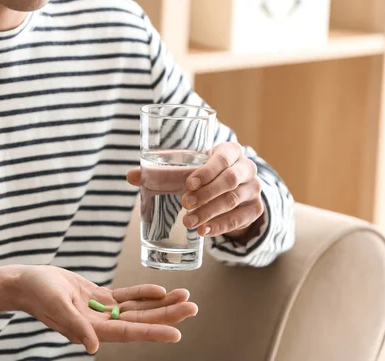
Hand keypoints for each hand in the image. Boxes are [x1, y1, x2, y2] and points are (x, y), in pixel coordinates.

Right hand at [15, 265, 197, 353]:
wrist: (25, 282)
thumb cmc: (37, 293)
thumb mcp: (56, 306)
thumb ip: (75, 326)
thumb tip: (92, 347)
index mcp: (92, 328)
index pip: (129, 332)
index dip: (154, 332)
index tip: (177, 332)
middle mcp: (101, 322)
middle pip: (141, 320)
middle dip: (167, 314)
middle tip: (193, 307)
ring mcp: (101, 310)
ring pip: (137, 308)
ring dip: (161, 303)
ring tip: (185, 295)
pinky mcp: (99, 297)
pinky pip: (126, 296)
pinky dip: (143, 293)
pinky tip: (160, 290)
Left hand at [127, 142, 264, 238]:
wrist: (230, 191)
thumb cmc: (203, 175)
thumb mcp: (186, 171)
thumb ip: (161, 173)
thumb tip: (130, 176)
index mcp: (230, 151)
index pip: (223, 157)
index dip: (207, 170)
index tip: (188, 184)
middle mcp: (246, 168)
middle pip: (230, 180)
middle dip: (206, 194)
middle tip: (185, 205)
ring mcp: (253, 189)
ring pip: (233, 200)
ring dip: (210, 212)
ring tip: (189, 222)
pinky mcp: (254, 209)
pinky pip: (239, 218)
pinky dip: (221, 226)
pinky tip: (205, 232)